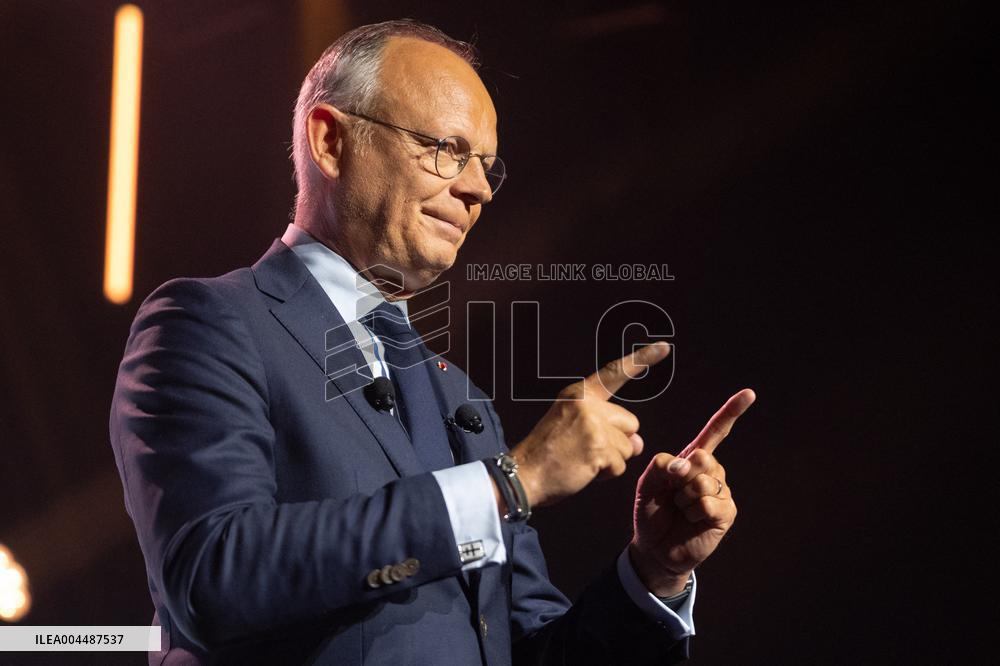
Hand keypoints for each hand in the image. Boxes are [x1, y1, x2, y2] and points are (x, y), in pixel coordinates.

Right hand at [510, 342, 671, 507]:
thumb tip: (638, 442)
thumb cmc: (548, 454)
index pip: (614, 373)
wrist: (523, 475)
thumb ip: (607, 427)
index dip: (642, 360)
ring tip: (581, 460)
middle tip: (586, 450)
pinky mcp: (598, 447)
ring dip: (611, 461)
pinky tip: (583, 470)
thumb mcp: (574, 427)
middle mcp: (587, 404)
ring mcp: (592, 425)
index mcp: (578, 394)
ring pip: (627, 447)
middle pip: (631, 423)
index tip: (665, 347)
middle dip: (618, 442)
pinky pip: (620, 465)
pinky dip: (606, 474)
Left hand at [628, 389, 754, 595]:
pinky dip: (694, 513)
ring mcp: (721, 491)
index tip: (749, 394)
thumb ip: (660, 466)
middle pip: (703, 457)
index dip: (730, 412)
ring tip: (680, 509)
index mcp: (692, 459)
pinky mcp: (726, 513)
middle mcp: (711, 471)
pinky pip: (710, 504)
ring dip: (684, 499)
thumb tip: (687, 463)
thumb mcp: (646, 485)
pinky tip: (691, 520)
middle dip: (680, 476)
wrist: (655, 548)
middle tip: (672, 494)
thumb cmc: (651, 513)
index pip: (715, 432)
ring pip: (704, 483)